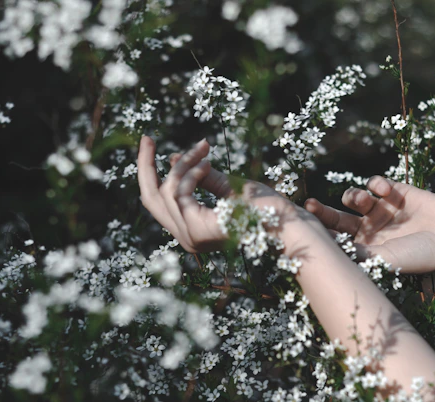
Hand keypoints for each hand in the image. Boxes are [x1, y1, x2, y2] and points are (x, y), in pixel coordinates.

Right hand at [137, 136, 304, 252]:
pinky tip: (206, 162)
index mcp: (193, 231)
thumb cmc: (267, 209)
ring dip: (183, 164)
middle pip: (149, 199)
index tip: (155, 147)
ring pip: (165, 191)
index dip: (153, 174)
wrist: (289, 225)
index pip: (159, 204)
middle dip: (145, 166)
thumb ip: (202, 178)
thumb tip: (174, 158)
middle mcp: (187, 238)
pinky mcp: (199, 229)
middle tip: (146, 138)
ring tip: (203, 149)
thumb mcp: (230, 188)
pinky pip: (179, 193)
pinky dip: (190, 172)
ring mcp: (191, 237)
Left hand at [304, 176, 434, 273]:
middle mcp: (368, 230)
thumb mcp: (383, 259)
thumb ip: (355, 253)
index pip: (334, 240)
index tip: (304, 228)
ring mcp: (380, 210)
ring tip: (364, 200)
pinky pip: (374, 183)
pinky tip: (386, 190)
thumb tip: (323, 249)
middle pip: (335, 218)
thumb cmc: (419, 255)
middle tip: (308, 206)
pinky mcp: (393, 192)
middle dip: (321, 212)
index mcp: (363, 249)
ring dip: (354, 196)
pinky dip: (376, 184)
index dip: (319, 233)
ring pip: (352, 197)